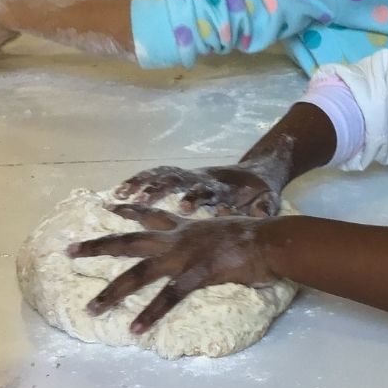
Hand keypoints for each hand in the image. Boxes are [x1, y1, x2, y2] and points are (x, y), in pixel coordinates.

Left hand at [68, 204, 275, 332]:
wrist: (274, 241)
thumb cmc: (257, 238)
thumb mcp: (227, 232)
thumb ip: (213, 238)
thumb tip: (213, 245)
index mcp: (186, 228)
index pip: (150, 216)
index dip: (128, 212)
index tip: (107, 206)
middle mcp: (178, 238)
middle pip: (129, 242)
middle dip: (97, 246)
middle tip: (69, 251)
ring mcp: (185, 255)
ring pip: (139, 273)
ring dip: (113, 292)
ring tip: (92, 308)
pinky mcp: (198, 272)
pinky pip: (168, 297)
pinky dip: (150, 314)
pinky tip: (136, 329)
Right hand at [114, 164, 280, 216]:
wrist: (258, 172)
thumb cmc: (260, 191)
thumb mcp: (267, 199)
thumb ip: (264, 207)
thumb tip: (258, 215)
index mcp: (222, 185)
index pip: (206, 189)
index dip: (195, 197)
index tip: (184, 208)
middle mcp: (201, 177)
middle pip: (177, 178)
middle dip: (158, 188)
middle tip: (140, 199)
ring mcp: (190, 175)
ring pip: (161, 175)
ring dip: (141, 183)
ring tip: (119, 195)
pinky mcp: (183, 176)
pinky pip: (156, 177)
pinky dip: (138, 182)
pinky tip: (119, 193)